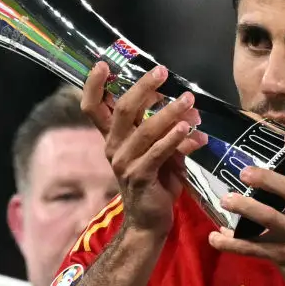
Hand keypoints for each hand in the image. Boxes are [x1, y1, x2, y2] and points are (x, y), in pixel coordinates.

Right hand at [81, 62, 206, 236]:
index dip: (93, 85)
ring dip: (170, 112)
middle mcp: (113, 147)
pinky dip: (175, 139)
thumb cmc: (156, 183)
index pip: (93, 107)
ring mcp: (124, 162)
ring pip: (145, 129)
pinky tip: (189, 130)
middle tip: (163, 72)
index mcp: (113, 138)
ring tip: (189, 100)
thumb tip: (190, 113)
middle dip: (143, 87)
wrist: (150, 221)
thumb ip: (169, 132)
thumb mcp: (161, 153)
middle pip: (122, 109)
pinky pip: (158, 152)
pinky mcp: (139, 176)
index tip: (104, 64)